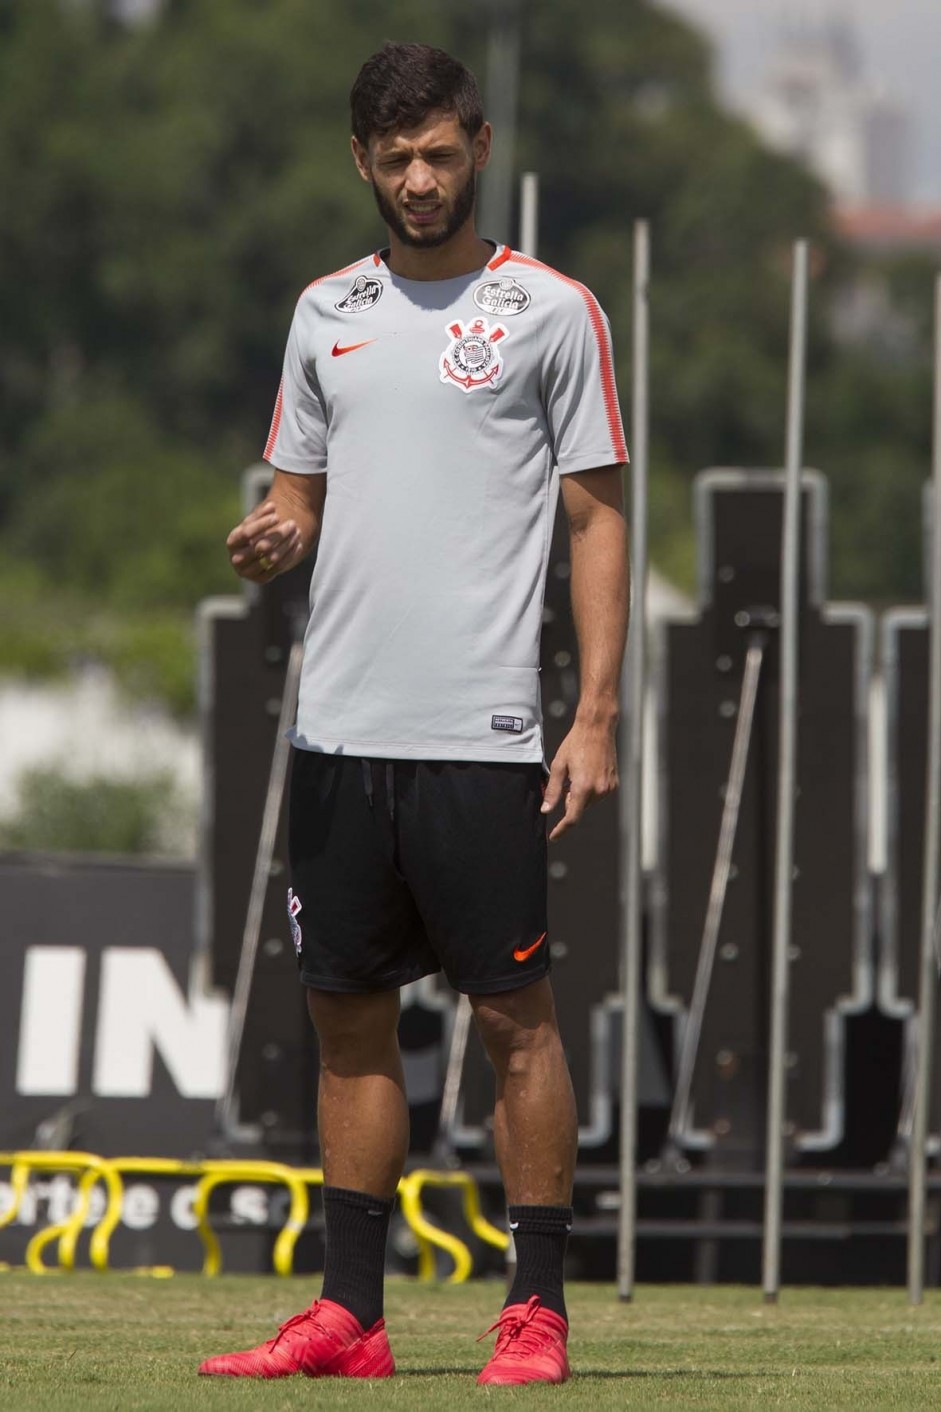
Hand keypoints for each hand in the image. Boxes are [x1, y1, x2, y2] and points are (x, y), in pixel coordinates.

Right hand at [226, 500, 305, 581]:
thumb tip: (271, 506)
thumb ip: (261, 514)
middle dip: (277, 534)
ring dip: (286, 544)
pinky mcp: (260, 579)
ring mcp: (247, 571)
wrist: (260, 550)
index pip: (245, 533)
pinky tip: (298, 544)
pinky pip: (276, 568)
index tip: (277, 516)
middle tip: (292, 524)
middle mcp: (236, 559)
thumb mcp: (256, 521)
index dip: (261, 524)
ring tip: (297, 532)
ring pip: (270, 558)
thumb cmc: (258, 530)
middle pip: (259, 547)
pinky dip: (289, 556)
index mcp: (232, 542)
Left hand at [541, 719, 618, 840]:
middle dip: (569, 801)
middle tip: (566, 781)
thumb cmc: (576, 744)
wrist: (597, 729)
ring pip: (588, 802)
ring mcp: (609, 788)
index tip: (553, 836)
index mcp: (583, 787)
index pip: (571, 818)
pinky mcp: (614, 784)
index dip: (561, 829)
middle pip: (579, 808)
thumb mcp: (558, 766)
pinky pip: (598, 795)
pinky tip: (588, 772)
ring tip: (578, 772)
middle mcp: (598, 790)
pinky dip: (590, 790)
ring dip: (580, 795)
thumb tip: (546, 810)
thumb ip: (552, 791)